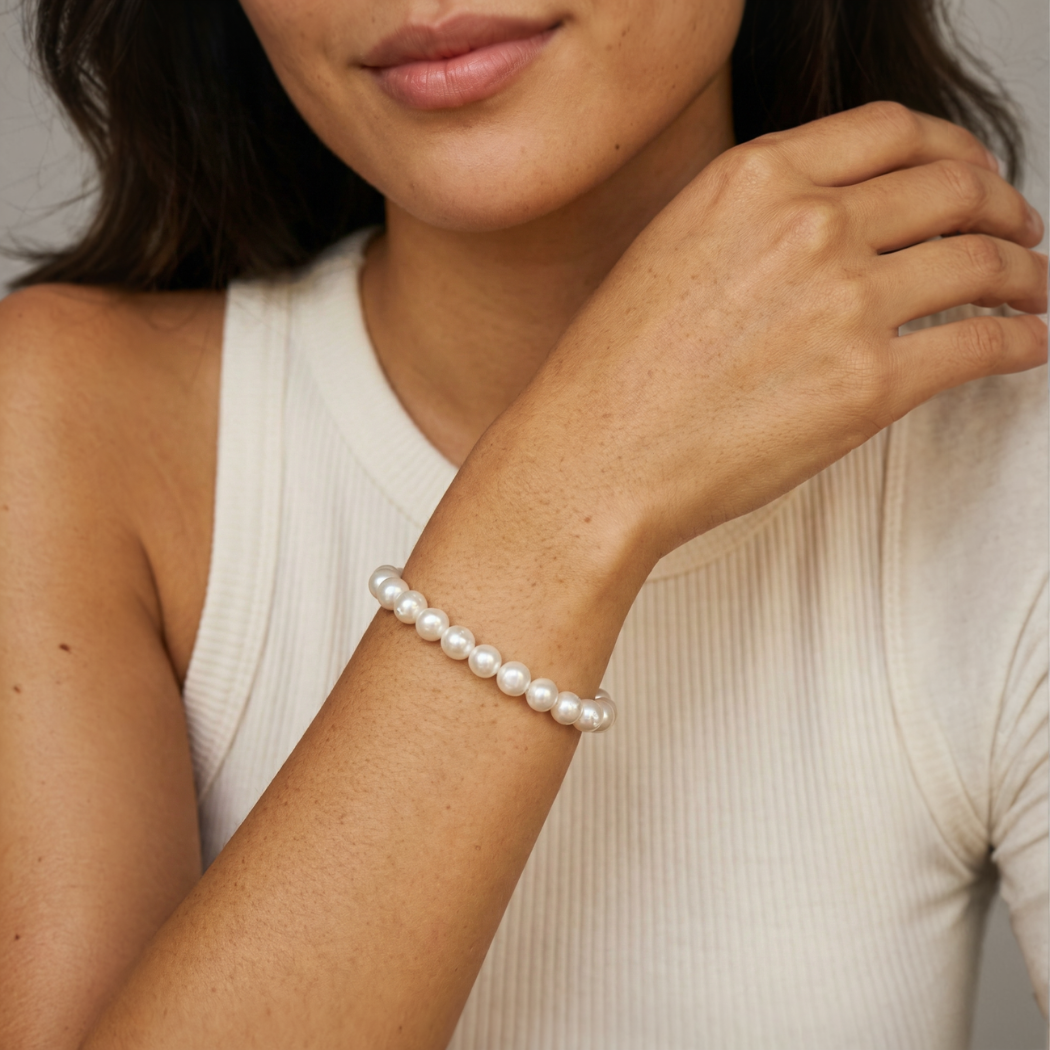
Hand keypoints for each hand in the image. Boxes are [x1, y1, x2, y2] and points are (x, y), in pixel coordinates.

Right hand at [516, 102, 1047, 562]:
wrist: (594, 456)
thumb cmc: (613, 373)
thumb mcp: (672, 250)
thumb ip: (756, 220)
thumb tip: (833, 227)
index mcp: (754, 178)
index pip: (893, 131)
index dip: (952, 148)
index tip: (967, 173)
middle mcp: (808, 223)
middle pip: (953, 186)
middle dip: (1001, 205)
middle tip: (1017, 230)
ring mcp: (846, 300)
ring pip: (982, 262)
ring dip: (1024, 274)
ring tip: (1031, 291)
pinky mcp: (869, 384)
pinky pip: (981, 344)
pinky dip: (1020, 341)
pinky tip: (1024, 344)